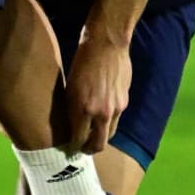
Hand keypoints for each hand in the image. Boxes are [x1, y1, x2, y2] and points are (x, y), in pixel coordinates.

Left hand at [66, 31, 132, 153]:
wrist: (106, 45)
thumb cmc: (81, 61)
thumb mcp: (70, 86)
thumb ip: (73, 107)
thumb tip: (72, 124)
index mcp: (82, 108)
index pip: (78, 139)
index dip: (73, 147)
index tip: (69, 150)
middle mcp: (101, 113)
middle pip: (98, 144)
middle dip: (89, 150)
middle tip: (82, 150)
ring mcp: (115, 108)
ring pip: (109, 133)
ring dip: (101, 137)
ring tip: (92, 137)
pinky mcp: (125, 101)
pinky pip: (116, 119)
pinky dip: (108, 122)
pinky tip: (102, 118)